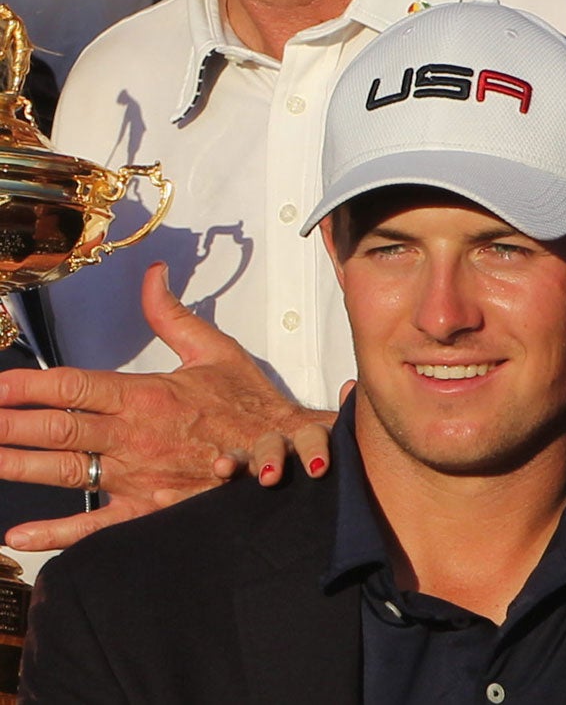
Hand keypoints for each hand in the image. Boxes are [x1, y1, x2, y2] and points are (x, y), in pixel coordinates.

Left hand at [0, 262, 333, 550]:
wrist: (292, 455)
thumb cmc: (253, 404)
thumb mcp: (215, 350)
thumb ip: (172, 314)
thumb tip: (152, 275)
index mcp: (147, 394)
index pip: (74, 385)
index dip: (27, 384)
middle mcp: (137, 436)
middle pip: (57, 429)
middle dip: (7, 425)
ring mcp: (141, 476)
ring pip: (67, 471)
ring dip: (17, 466)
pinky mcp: (152, 510)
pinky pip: (99, 525)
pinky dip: (58, 533)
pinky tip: (19, 535)